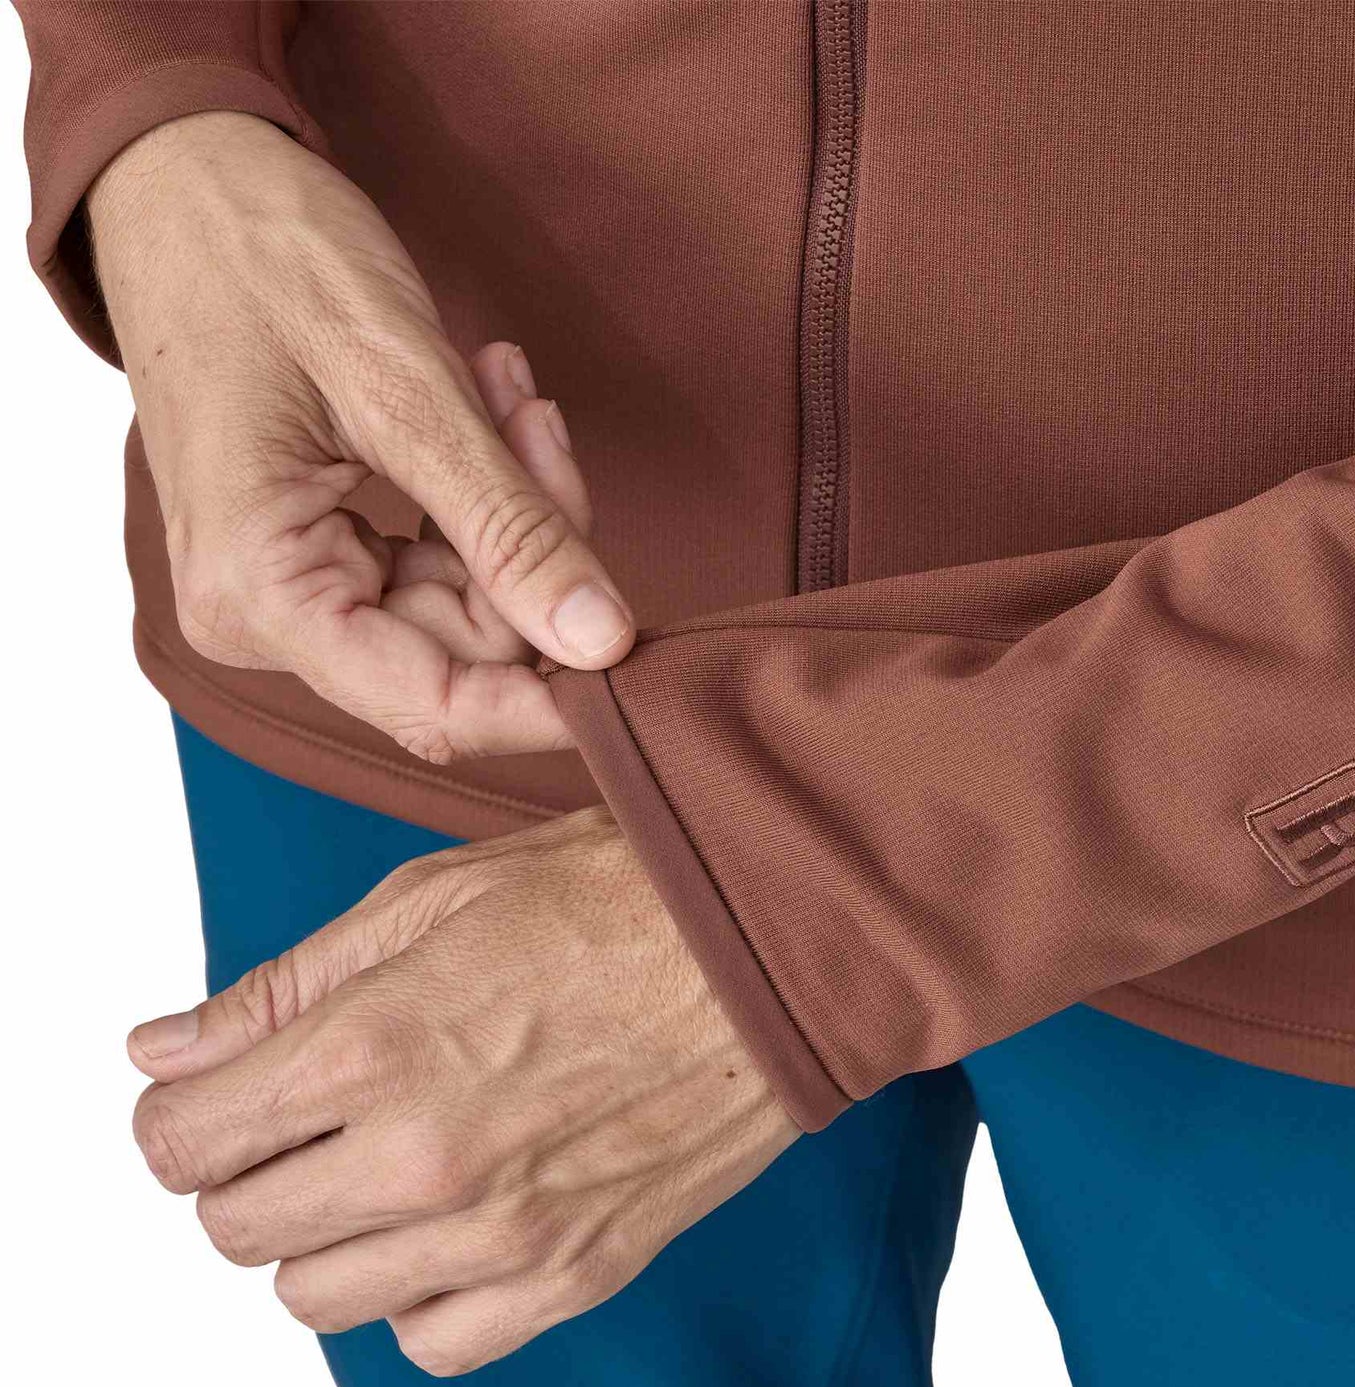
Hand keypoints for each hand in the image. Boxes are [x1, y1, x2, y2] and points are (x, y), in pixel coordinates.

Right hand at [89, 111, 634, 759]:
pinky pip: (437, 565)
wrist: (188, 181)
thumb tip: (601, 643)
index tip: (634, 650)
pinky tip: (486, 407)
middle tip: (538, 424)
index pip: (433, 705)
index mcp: (259, 593)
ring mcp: (289, 588)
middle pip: (462, 650)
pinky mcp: (318, 553)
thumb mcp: (409, 394)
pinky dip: (480, 495)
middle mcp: (264, 614)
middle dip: (530, 547)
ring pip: (464, 604)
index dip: (547, 699)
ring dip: (512, 504)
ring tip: (505, 395)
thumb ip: (510, 530)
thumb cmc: (265, 259)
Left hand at [127, 808, 799, 1375]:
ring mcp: (502, 1233)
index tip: (211, 1093)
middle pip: (235, 1230)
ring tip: (387, 1157)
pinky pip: (431, 1342)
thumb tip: (160, 1050)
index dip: (179, 1113)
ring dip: (324, 1233)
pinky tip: (451, 1218)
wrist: (770, 942)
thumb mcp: (433, 897)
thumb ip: (283, 986)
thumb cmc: (614, 898)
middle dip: (245, 1169)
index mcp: (374, 1045)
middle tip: (307, 1112)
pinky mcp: (574, 1273)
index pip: (181, 1143)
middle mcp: (424, 1159)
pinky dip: (416, 1293)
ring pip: (317, 1298)